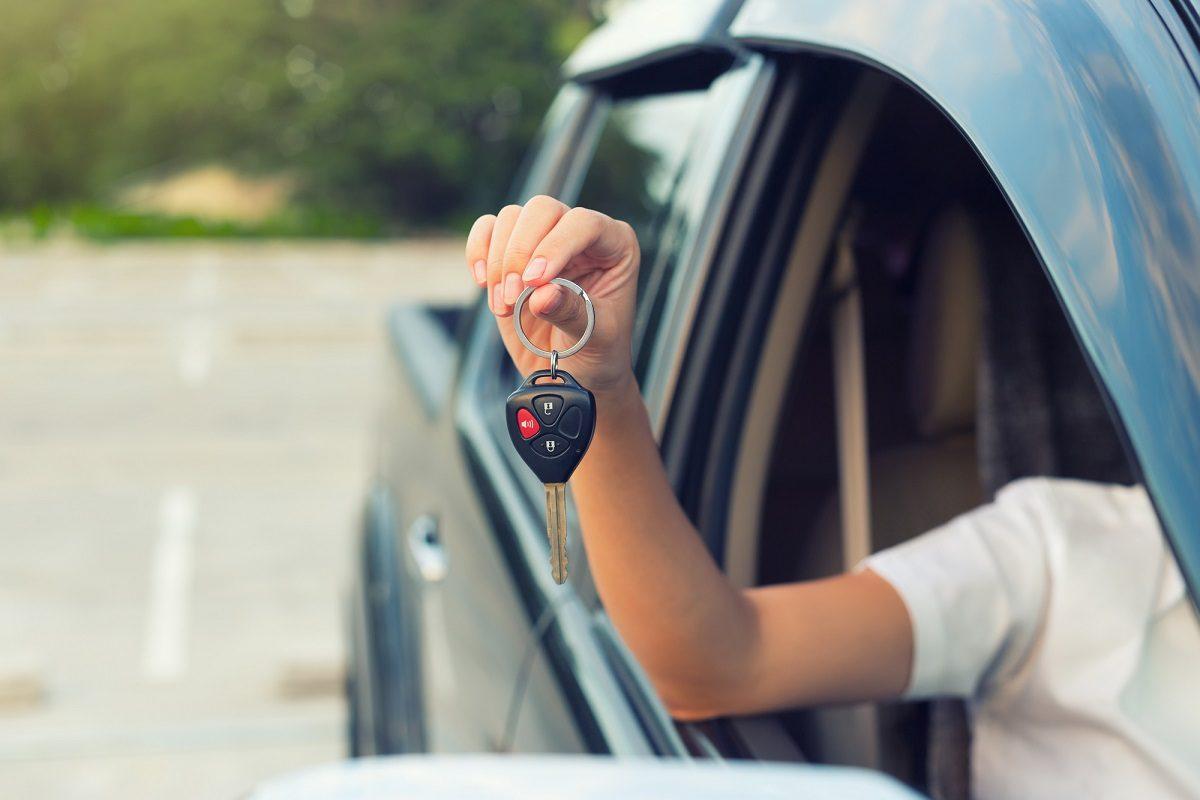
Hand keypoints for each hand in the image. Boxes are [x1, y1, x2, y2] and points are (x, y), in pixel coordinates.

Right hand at [465, 196, 639, 393]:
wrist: (572, 372)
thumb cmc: (597, 352)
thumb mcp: (596, 338)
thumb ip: (572, 313)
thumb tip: (542, 294)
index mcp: (615, 246)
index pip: (584, 224)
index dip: (556, 246)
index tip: (535, 282)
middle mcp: (579, 234)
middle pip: (542, 210)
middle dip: (520, 252)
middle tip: (514, 297)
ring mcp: (544, 239)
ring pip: (511, 218)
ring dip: (499, 262)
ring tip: (504, 306)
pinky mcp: (512, 252)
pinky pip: (487, 229)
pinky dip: (478, 251)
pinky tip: (483, 283)